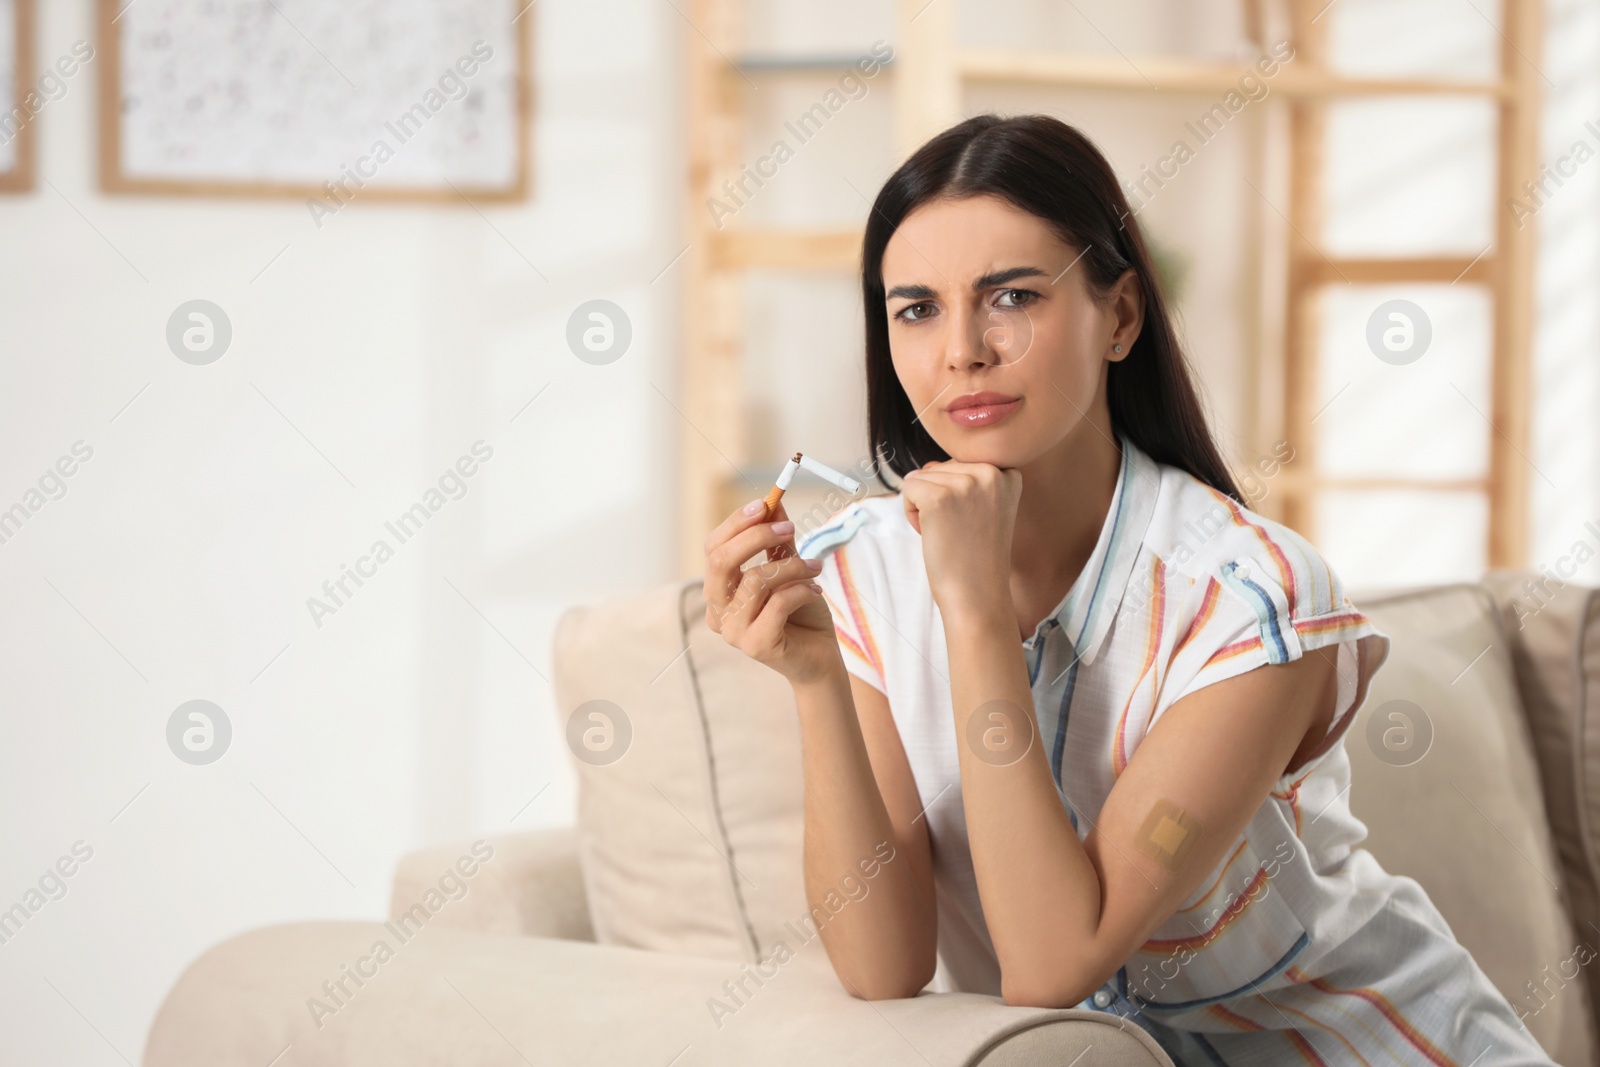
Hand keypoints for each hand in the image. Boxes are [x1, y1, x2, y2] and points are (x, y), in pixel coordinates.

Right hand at [704, 498, 841, 685]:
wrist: (820, 657)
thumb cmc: (801, 613)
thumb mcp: (790, 569)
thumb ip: (778, 541)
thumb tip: (774, 502)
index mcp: (719, 591)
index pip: (713, 547)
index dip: (737, 523)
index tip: (766, 504)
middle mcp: (717, 612)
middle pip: (721, 561)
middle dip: (756, 536)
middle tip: (789, 529)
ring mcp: (733, 632)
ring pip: (755, 580)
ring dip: (792, 566)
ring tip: (816, 567)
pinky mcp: (755, 645)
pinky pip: (778, 603)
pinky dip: (802, 590)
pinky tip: (816, 592)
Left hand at [901, 461, 1021, 617]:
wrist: (978, 596)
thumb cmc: (977, 557)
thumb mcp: (986, 508)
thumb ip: (966, 480)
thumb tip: (927, 465)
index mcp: (1007, 473)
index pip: (962, 464)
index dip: (958, 495)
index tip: (974, 523)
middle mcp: (991, 472)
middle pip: (941, 468)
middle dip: (940, 499)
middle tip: (960, 532)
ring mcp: (965, 483)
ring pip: (922, 477)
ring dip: (925, 506)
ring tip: (949, 533)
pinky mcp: (939, 497)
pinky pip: (908, 488)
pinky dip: (910, 512)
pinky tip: (931, 533)